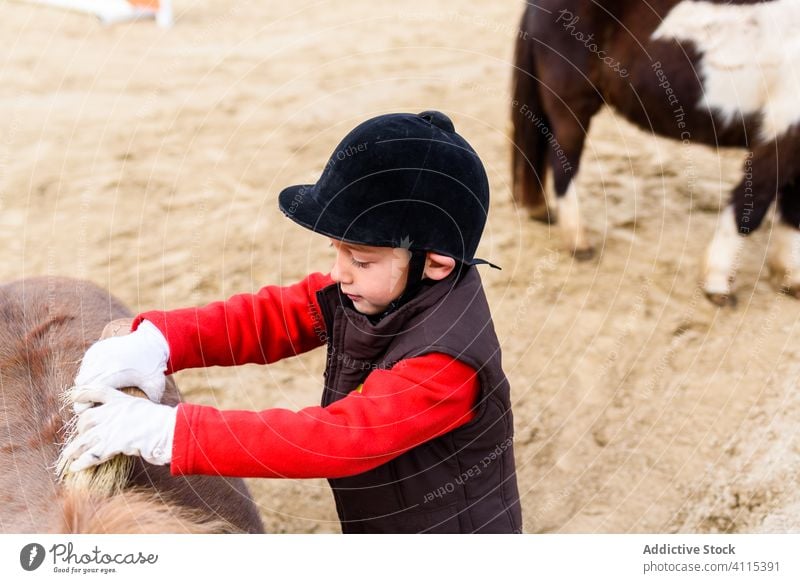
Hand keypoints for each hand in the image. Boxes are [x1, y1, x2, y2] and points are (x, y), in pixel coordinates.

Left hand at [62, 385, 176, 472]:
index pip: (98, 391)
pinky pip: (92, 454)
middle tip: (78, 440)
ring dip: (74, 449)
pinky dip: (82, 462)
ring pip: (84, 438)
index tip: (75, 397)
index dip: (84, 393)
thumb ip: (130, 413)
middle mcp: (113, 412)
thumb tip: (123, 423)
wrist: (169, 430)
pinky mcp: (113, 444)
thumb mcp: (145, 409)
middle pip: (86, 419)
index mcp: (122, 400)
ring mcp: (111, 427)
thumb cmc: (163, 422)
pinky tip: (76, 467)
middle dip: (79, 431)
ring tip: (68, 457)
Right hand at [75, 319, 169, 402]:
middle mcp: (100, 363)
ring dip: (86, 385)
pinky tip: (102, 378)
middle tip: (92, 404)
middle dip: (84, 397)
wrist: (152, 340)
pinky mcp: (95, 349)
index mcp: (112, 375)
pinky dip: (90, 373)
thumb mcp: (154, 386)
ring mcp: (96, 355)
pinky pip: (85, 365)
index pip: (86, 395)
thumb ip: (147, 403)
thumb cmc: (154, 366)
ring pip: (81, 376)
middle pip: (80, 387)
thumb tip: (142, 422)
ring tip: (98, 392)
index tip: (90, 411)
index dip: (84, 406)